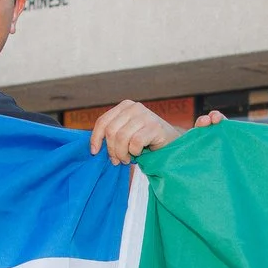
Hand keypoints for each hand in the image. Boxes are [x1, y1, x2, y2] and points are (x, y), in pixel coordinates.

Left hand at [87, 102, 224, 164]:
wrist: (172, 144)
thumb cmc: (146, 142)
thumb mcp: (126, 134)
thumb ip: (113, 134)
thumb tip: (94, 148)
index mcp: (125, 106)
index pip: (103, 121)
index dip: (96, 138)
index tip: (95, 152)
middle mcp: (134, 107)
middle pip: (111, 131)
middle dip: (112, 150)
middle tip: (118, 160)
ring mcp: (145, 115)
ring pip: (121, 138)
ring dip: (122, 153)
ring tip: (128, 159)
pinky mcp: (154, 126)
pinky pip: (135, 142)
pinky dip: (134, 152)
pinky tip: (139, 154)